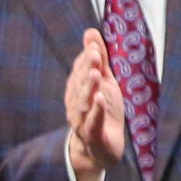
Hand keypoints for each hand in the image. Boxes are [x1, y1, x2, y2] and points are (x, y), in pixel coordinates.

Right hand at [65, 29, 127, 180]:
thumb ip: (98, 58)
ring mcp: (82, 119)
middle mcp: (76, 102)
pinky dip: (96, 110)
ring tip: (97, 74)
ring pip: (83, 101)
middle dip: (87, 69)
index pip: (80, 71)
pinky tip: (100, 99)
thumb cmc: (103, 111)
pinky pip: (92, 121)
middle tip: (96, 54)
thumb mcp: (105, 82)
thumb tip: (91, 31)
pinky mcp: (92, 134)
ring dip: (89, 87)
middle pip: (80, 83)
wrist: (100, 149)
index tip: (95, 46)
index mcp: (77, 89)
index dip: (88, 59)